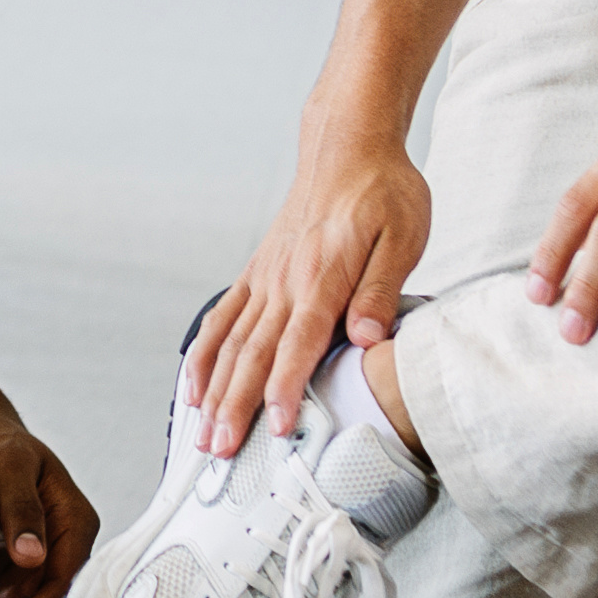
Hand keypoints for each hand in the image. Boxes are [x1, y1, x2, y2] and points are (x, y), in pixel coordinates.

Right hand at [183, 118, 428, 451]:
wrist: (347, 146)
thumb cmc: (383, 191)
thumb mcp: (404, 236)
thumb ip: (380, 289)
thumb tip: (366, 337)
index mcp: (323, 276)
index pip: (298, 342)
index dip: (284, 387)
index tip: (274, 426)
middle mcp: (285, 281)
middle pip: (253, 353)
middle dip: (235, 406)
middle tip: (220, 451)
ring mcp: (266, 277)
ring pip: (231, 343)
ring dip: (214, 391)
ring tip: (202, 434)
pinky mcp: (258, 272)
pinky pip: (223, 318)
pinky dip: (204, 354)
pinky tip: (193, 385)